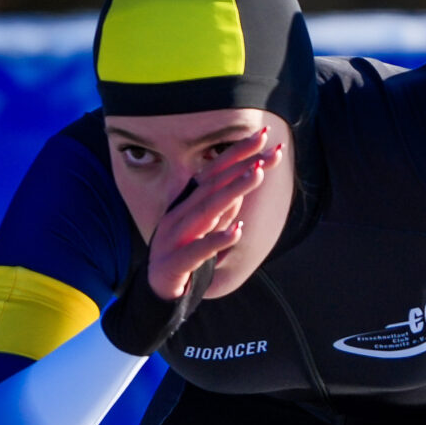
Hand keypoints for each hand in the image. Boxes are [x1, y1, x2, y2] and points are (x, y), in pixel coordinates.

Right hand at [146, 128, 277, 301]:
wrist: (156, 289)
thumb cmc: (184, 254)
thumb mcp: (206, 228)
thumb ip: (223, 209)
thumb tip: (243, 187)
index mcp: (188, 204)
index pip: (215, 171)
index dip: (237, 153)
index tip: (262, 135)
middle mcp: (181, 214)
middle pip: (214, 184)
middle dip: (243, 164)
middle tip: (269, 149)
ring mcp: (176, 237)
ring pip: (208, 210)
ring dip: (233, 191)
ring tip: (257, 174)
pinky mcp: (176, 263)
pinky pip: (199, 250)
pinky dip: (217, 240)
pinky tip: (237, 231)